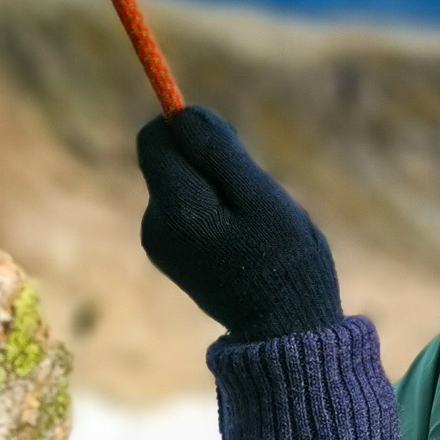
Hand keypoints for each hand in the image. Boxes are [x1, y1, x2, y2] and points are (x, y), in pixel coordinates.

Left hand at [137, 106, 342, 341]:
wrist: (284, 328)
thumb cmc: (283, 259)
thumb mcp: (259, 196)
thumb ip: (217, 152)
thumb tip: (180, 112)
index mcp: (176, 208)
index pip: (154, 138)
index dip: (186, 126)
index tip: (227, 142)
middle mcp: (156, 224)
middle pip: (165, 158)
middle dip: (204, 157)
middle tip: (249, 184)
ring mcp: (159, 242)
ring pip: (178, 181)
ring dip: (212, 183)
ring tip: (250, 217)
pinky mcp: (170, 254)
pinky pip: (184, 207)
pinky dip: (211, 207)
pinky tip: (240, 234)